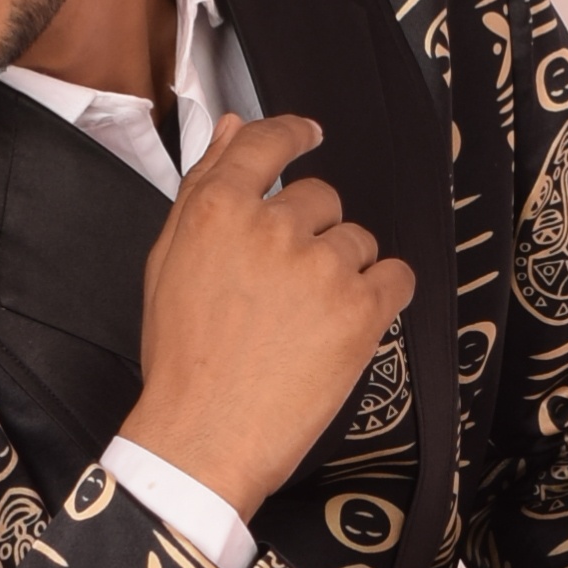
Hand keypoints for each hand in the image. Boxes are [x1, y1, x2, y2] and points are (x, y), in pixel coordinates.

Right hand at [123, 112, 415, 524]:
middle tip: (287, 287)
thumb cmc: (182, 362)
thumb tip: (232, 130)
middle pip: (321, 199)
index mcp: (218, 211)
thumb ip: (204, 189)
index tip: (309, 134)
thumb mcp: (170, 264)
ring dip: (343, 271)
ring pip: (358, 241)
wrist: (204, 437)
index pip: (265, 143)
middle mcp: (272, 229)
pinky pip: (397, 277)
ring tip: (307, 320)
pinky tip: (349, 324)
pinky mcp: (360, 309)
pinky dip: (381, 296)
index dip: (293, 133)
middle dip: (312, 234)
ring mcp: (321, 267)